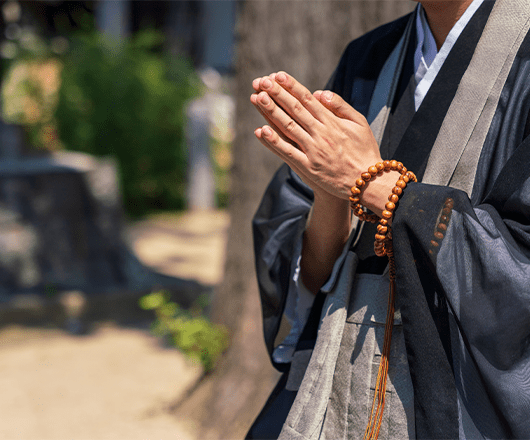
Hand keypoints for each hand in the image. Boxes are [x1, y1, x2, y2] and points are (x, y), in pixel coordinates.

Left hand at [250, 72, 398, 214]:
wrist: (367, 183)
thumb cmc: (364, 151)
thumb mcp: (360, 123)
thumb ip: (341, 106)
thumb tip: (320, 93)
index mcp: (333, 122)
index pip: (308, 100)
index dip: (292, 86)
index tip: (278, 76)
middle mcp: (321, 134)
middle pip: (295, 110)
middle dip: (277, 94)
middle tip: (262, 81)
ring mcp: (313, 151)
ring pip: (288, 127)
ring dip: (271, 112)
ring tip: (257, 97)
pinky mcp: (308, 167)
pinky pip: (287, 152)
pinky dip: (274, 142)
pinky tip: (261, 130)